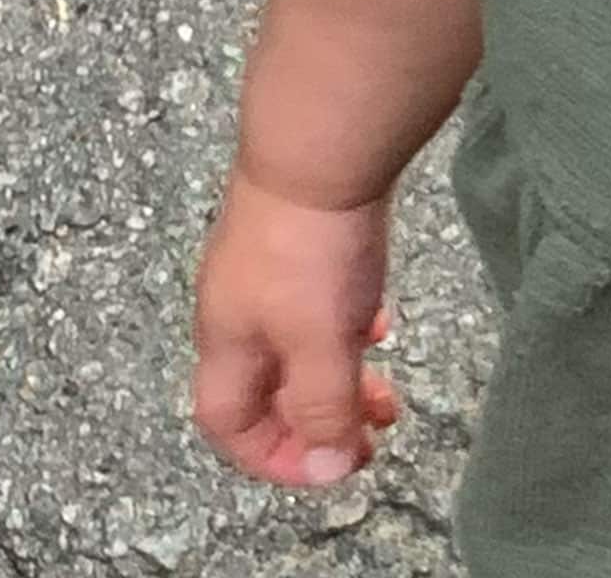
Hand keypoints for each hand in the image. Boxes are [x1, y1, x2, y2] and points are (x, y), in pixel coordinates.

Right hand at [191, 168, 403, 487]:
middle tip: (376, 428)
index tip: (333, 463)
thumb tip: (326, 466)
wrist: (320, 142)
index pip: (229, 424)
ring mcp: (265, 262)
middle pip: (267, 385)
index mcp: (226, 340)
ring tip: (384, 380)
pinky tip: (376, 313)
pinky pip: (316, 296)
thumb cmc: (311, 244)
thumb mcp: (319, 342)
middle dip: (319, 416)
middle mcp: (236, 304)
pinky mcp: (298, 229)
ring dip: (339, 369)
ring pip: (296, 339)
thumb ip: (323, 407)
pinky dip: (345, 320)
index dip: (275, 456)